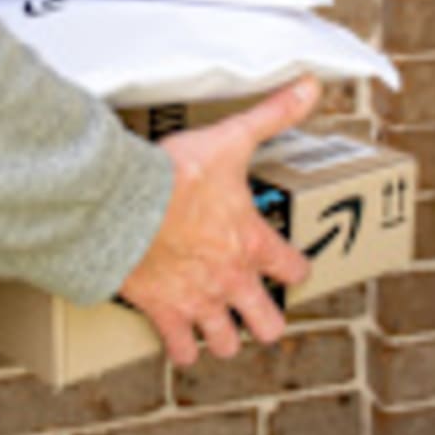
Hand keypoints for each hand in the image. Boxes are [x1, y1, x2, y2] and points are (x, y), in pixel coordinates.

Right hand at [120, 75, 321, 365]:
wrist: (124, 204)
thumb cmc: (175, 174)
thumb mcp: (230, 138)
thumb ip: (272, 115)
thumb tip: (310, 85)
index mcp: (251, 242)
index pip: (293, 268)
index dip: (295, 267)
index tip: (289, 264)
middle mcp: (231, 279)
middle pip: (267, 324)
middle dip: (265, 319)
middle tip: (256, 308)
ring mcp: (198, 301)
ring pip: (226, 343)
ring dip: (224, 336)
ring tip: (218, 324)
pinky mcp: (163, 312)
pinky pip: (179, 349)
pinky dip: (180, 346)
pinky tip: (178, 336)